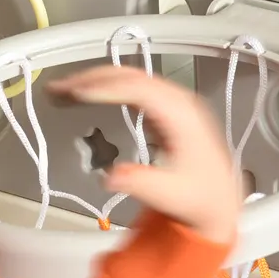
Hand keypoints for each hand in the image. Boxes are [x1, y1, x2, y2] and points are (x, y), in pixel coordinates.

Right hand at [47, 66, 240, 245]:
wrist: (219, 200)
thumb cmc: (198, 198)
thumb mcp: (170, 196)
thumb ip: (141, 184)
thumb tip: (110, 176)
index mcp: (183, 116)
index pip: (140, 89)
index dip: (107, 88)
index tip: (77, 94)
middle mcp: (178, 101)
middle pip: (131, 76)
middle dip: (93, 78)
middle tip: (59, 88)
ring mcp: (172, 101)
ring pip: (130, 78)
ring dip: (96, 79)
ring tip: (64, 89)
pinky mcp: (165, 108)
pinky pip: (132, 87)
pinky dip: (106, 87)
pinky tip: (86, 94)